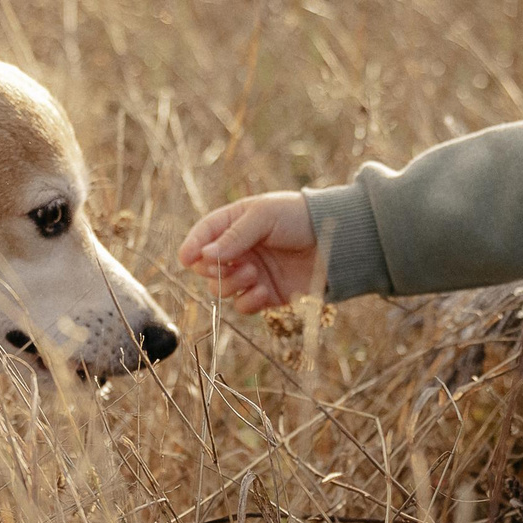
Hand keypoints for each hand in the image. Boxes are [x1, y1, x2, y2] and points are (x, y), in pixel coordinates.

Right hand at [178, 190, 317, 313]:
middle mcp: (239, 250)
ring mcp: (251, 274)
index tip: (186, 259)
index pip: (203, 235)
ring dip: (231, 284)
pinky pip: (243, 306)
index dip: (192, 247)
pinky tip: (262, 291)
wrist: (336, 241)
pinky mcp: (266, 295)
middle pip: (206, 267)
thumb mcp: (264, 216)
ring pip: (221, 289)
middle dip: (213, 269)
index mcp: (234, 224)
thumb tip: (204, 256)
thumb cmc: (299, 218)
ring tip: (253, 274)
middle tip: (232, 264)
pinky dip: (248, 302)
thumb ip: (234, 235)